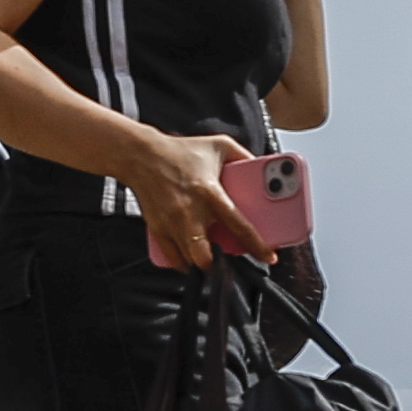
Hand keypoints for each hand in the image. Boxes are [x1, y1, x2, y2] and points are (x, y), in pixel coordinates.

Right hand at [132, 132, 254, 272]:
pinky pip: (172, 257)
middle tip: (230, 260)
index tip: (269, 257)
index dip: (257, 246)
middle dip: (220, 264)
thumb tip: (263, 168)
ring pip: (189, 260)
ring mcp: (172, 223)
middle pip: (206, 256)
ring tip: (213, 255)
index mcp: (210, 192)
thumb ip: (245, 156)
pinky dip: (184, 262)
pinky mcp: (157, 228)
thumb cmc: (181, 151)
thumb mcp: (220, 145)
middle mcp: (190, 212)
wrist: (142, 155)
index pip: (239, 226)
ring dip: (203, 262)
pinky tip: (193, 255)